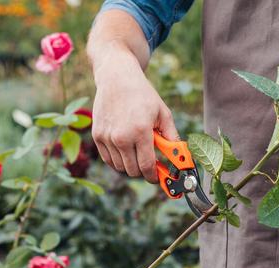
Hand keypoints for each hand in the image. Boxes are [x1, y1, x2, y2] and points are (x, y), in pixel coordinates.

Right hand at [91, 48, 177, 182]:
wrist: (117, 78)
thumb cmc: (143, 95)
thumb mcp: (163, 113)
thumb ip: (172, 137)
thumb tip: (180, 157)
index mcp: (140, 132)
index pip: (146, 167)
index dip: (154, 177)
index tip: (159, 177)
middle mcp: (121, 137)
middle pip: (133, 171)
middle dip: (144, 171)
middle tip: (150, 165)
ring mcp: (107, 137)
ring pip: (120, 167)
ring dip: (131, 165)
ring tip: (138, 152)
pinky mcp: (97, 136)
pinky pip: (108, 160)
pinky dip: (118, 160)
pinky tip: (126, 150)